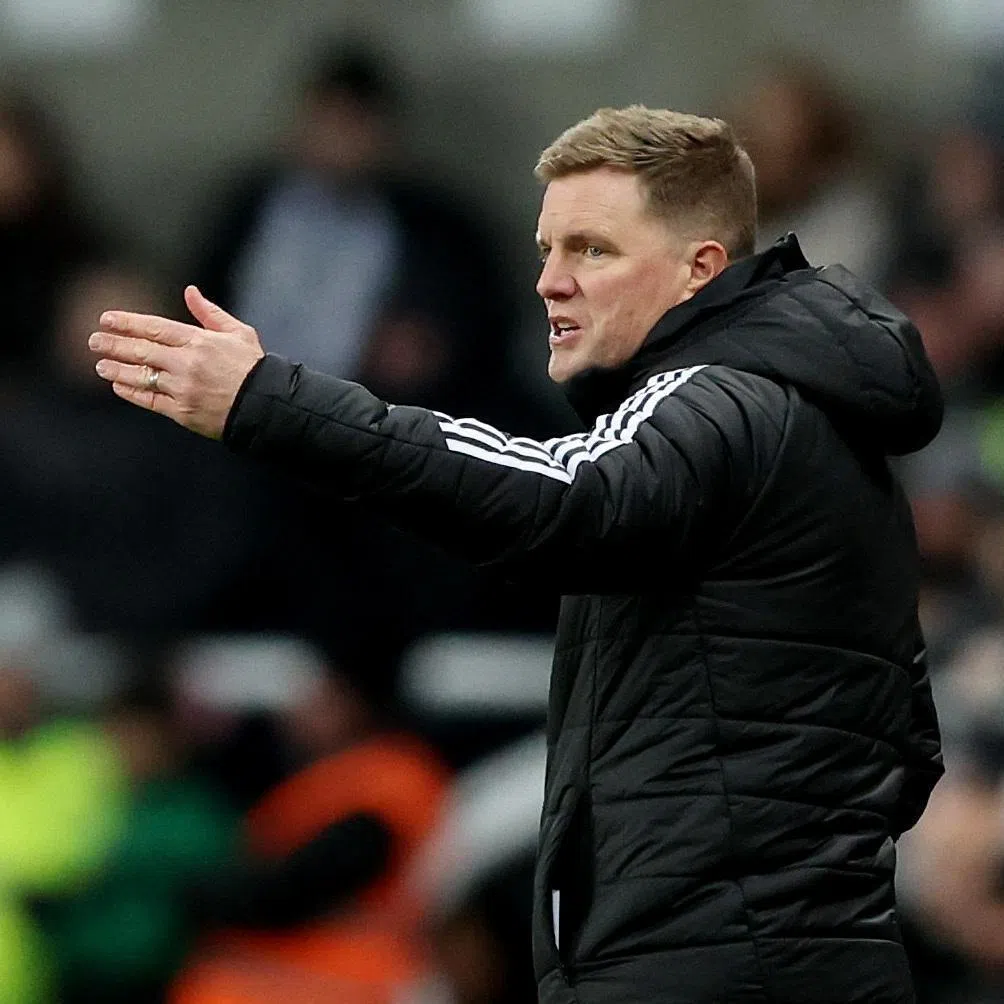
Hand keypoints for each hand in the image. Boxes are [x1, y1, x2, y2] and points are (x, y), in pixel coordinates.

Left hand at [88, 286, 264, 439]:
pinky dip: (132, 393)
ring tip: (101, 365)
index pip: (154, 328)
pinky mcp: (183, 412)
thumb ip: (210, 313)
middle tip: (94, 341)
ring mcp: (183, 389)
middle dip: (114, 345)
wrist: (266, 406)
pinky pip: (150, 401)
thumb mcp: (238, 333)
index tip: (106, 319)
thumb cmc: (253, 367)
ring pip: (141, 377)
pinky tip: (119, 386)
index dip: (127, 323)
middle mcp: (187, 364)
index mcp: (199, 341)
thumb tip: (190, 291)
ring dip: (117, 370)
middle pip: (142, 351)